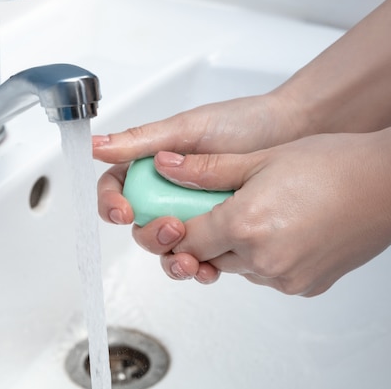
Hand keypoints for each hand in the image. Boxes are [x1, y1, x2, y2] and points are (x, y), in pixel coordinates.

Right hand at [94, 94, 304, 283]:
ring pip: (168, 247)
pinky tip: (208, 268)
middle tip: (172, 229)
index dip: (112, 203)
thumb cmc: (244, 122)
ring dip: (172, 258)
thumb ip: (141, 141)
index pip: (117, 188)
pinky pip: (200, 257)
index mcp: (153, 164)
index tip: (124, 211)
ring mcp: (195, 213)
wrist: (295, 133)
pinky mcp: (220, 231)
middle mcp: (169, 191)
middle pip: (140, 225)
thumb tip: (95, 145)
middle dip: (150, 235)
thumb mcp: (189, 128)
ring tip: (190, 259)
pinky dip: (200, 267)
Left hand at [149, 131, 390, 295]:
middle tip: (224, 208)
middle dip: (207, 236)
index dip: (178, 228)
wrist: (386, 186)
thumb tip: (165, 165)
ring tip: (261, 213)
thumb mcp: (259, 159)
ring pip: (238, 267)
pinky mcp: (304, 287)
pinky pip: (267, 276)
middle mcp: (261, 261)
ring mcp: (284, 279)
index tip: (180, 215)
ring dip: (237, 247)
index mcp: (243, 226)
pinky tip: (283, 229)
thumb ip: (206, 170)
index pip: (187, 241)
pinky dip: (264, 257)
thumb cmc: (330, 165)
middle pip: (208, 258)